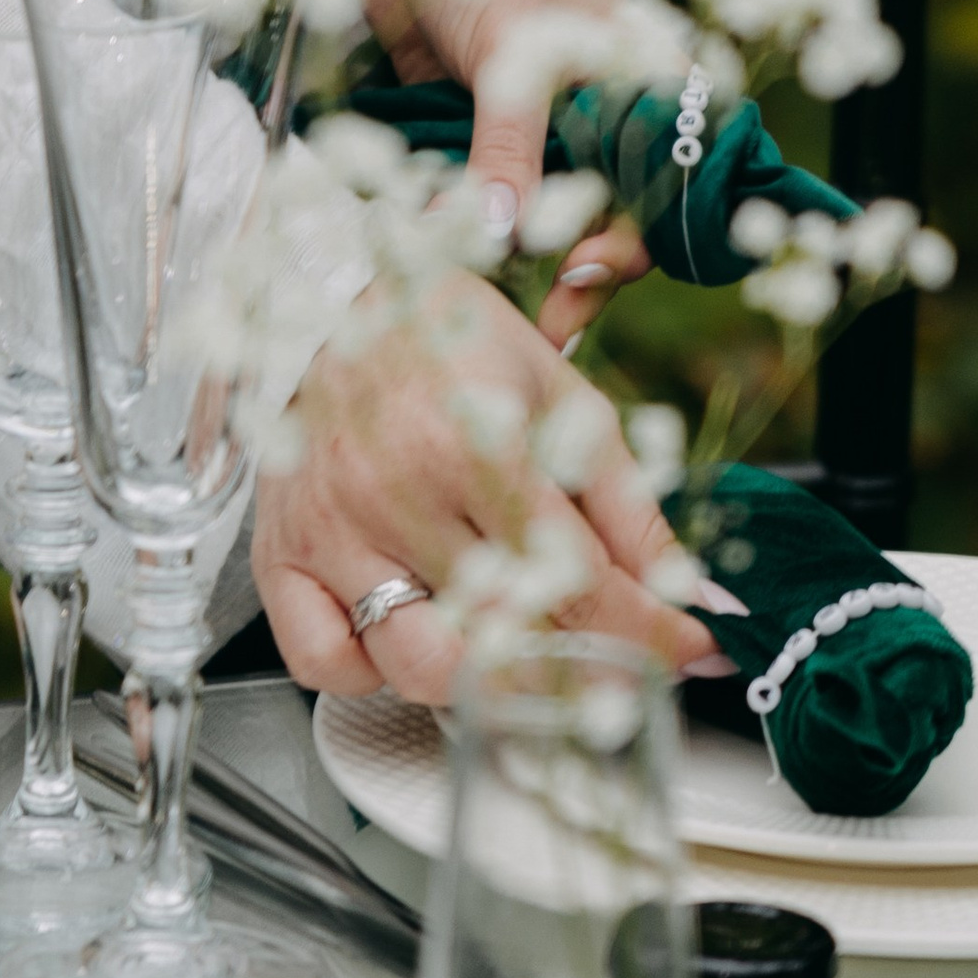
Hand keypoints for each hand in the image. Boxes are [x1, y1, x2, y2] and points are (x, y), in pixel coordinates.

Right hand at [251, 277, 712, 697]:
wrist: (332, 300)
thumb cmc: (450, 341)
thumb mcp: (561, 398)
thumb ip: (630, 507)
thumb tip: (695, 600)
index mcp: (476, 442)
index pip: (582, 584)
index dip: (650, 635)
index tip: (688, 650)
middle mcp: (397, 492)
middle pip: (508, 640)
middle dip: (584, 672)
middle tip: (615, 668)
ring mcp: (334, 529)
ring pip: (420, 669)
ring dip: (479, 678)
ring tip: (507, 640)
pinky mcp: (281, 554)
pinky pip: (327, 665)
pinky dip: (374, 672)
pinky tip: (409, 632)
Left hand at [379, 0, 651, 336]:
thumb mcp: (511, 45)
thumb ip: (512, 141)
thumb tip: (508, 235)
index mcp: (639, 76)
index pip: (666, 180)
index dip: (638, 236)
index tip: (586, 272)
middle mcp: (594, 106)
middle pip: (606, 210)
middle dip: (579, 270)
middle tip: (546, 323)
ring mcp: (531, 119)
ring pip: (540, 211)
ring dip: (517, 257)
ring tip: (493, 304)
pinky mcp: (470, 125)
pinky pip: (477, 190)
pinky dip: (465, 223)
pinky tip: (444, 255)